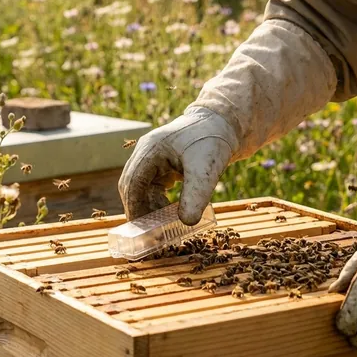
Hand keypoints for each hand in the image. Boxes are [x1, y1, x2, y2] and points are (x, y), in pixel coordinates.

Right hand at [118, 108, 238, 224]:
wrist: (225, 124)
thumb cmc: (214, 141)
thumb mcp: (206, 170)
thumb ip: (196, 196)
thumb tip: (186, 223)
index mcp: (150, 149)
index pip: (132, 184)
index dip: (135, 208)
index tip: (143, 230)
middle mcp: (146, 151)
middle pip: (131, 186)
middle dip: (140, 210)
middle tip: (151, 232)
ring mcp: (152, 156)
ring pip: (141, 187)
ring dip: (148, 205)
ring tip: (163, 222)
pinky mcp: (162, 162)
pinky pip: (152, 185)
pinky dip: (157, 199)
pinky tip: (169, 210)